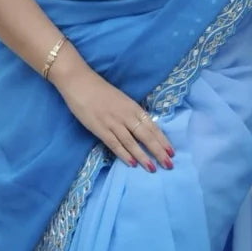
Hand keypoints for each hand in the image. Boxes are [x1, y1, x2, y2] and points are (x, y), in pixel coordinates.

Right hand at [49, 51, 173, 171]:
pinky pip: (114, 144)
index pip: (152, 126)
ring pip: (132, 142)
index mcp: (133, 107)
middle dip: (158, 151)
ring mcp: (113, 122)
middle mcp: (126, 115)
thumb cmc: (100, 91)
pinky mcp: (100, 128)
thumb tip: (143, 129)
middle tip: (169, 164)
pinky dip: (124, 154)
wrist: (80, 82)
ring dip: (143, 156)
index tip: (172, 152)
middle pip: (146, 136)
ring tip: (152, 168)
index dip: (162, 140)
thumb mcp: (122, 100)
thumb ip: (132, 113)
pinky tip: (132, 163)